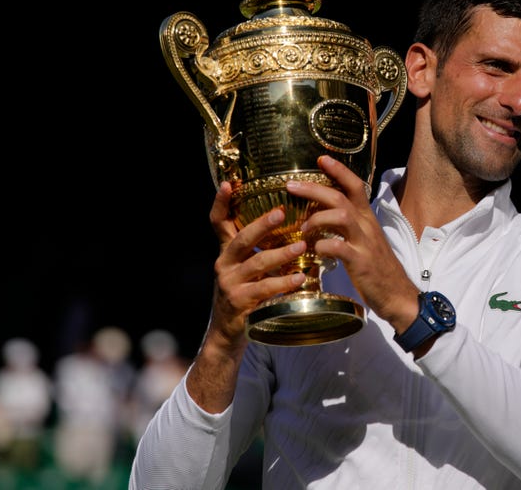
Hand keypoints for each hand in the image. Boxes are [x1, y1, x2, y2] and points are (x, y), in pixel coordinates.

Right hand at [206, 181, 307, 349]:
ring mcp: (229, 283)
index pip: (217, 222)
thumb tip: (288, 223)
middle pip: (240, 239)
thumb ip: (259, 249)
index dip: (220, 202)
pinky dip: (282, 283)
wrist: (226, 335)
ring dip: (280, 254)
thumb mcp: (246, 269)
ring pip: (255, 263)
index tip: (229, 183)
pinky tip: (299, 278)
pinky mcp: (238, 303)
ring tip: (302, 247)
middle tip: (281, 212)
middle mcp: (223, 263)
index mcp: (226, 251)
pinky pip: (262, 290)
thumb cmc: (244, 296)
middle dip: (261, 225)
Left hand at [286, 156, 419, 332]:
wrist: (398, 296)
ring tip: (303, 229)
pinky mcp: (361, 262)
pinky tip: (314, 252)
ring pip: (341, 216)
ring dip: (316, 218)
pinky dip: (322, 246)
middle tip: (291, 185)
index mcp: (367, 219)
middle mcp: (367, 226)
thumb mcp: (366, 242)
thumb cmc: (378, 270)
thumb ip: (348, 228)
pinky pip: (338, 247)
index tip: (321, 158)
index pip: (355, 186)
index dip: (339, 170)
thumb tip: (324, 217)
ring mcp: (365, 243)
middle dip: (314, 188)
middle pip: (341, 197)